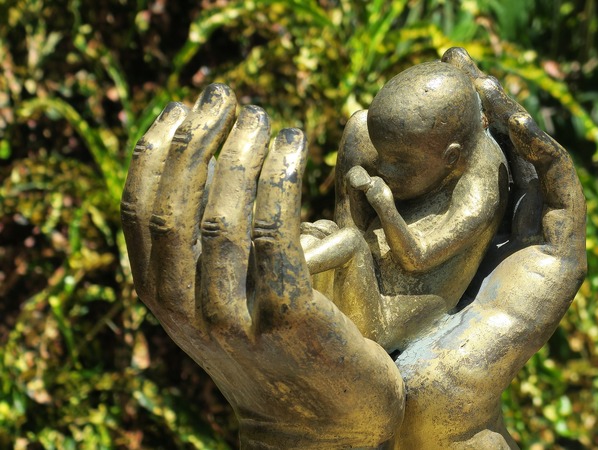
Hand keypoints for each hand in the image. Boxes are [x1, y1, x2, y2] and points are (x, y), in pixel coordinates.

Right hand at [121, 84, 403, 448]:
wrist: (317, 426)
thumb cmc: (275, 352)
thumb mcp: (222, 306)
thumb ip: (204, 256)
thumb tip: (211, 170)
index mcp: (162, 299)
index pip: (142, 212)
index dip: (158, 151)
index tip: (183, 107)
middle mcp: (185, 310)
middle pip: (177, 206)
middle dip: (198, 141)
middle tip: (228, 98)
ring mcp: (232, 318)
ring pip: (224, 216)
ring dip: (242, 153)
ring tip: (265, 117)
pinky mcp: (286, 319)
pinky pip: (276, 234)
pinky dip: (281, 180)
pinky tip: (293, 147)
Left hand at [381, 49, 587, 448]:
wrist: (425, 398)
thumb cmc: (394, 337)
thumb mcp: (382, 254)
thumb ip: (378, 208)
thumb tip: (349, 155)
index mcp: (475, 233)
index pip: (476, 160)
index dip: (458, 116)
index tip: (430, 76)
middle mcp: (511, 234)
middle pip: (508, 154)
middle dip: (489, 105)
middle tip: (460, 63)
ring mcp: (542, 245)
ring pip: (538, 164)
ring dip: (517, 118)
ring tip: (485, 85)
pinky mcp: (564, 260)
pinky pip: (562, 191)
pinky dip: (544, 151)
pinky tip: (515, 123)